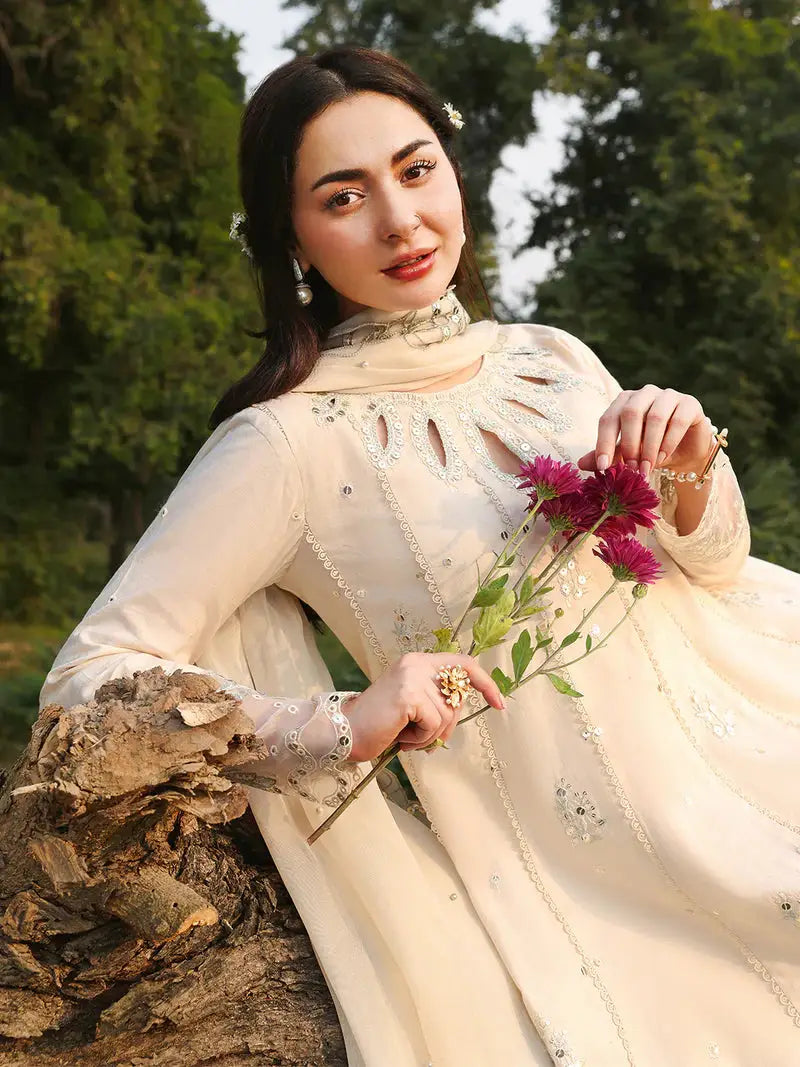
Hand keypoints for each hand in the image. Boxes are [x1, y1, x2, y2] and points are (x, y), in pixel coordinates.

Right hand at [341, 652, 505, 761]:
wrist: (345, 731)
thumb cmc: (379, 724)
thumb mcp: (413, 705)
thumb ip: (436, 698)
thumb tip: (463, 704)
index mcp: (418, 662)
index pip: (463, 664)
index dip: (485, 683)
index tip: (499, 703)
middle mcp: (416, 663)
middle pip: (458, 696)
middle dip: (448, 724)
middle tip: (422, 735)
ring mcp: (412, 677)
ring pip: (447, 714)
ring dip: (430, 735)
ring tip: (406, 735)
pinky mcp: (408, 695)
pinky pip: (434, 724)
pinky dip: (421, 739)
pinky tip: (401, 737)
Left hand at [577, 385, 713, 479]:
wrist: (684, 453)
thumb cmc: (650, 450)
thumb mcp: (626, 455)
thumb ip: (608, 456)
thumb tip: (581, 464)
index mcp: (624, 402)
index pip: (608, 418)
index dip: (604, 442)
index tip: (603, 467)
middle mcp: (644, 393)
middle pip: (631, 412)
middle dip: (629, 444)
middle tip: (630, 469)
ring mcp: (668, 395)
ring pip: (655, 416)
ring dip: (649, 446)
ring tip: (647, 467)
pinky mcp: (690, 404)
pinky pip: (678, 420)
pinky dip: (669, 441)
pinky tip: (663, 458)